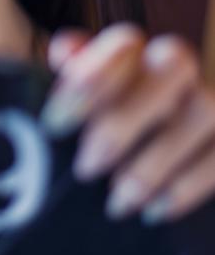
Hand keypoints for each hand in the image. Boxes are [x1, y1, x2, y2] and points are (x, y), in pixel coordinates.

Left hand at [39, 22, 214, 224]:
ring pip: (203, 111)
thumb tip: (63, 50)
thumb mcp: (79, 99)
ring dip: (155, 163)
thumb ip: (72, 74)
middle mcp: (179, 66)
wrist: (151, 137)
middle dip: (125, 120)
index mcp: (137, 51)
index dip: (91, 78)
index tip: (54, 124)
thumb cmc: (102, 119)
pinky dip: (187, 187)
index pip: (126, 42)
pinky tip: (154, 211)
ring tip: (117, 203)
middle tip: (86, 169)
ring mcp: (209, 99)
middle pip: (172, 66)